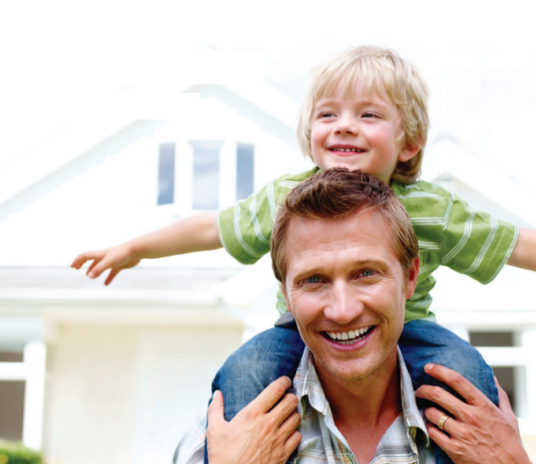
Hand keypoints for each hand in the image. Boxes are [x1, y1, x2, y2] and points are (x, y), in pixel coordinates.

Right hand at [71, 244, 140, 284]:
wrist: (136, 251)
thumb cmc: (122, 254)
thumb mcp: (108, 262)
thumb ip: (98, 269)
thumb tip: (88, 276)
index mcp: (100, 254)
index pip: (85, 256)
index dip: (78, 260)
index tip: (72, 266)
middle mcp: (105, 257)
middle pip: (91, 260)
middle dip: (83, 263)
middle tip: (76, 268)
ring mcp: (112, 261)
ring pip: (101, 266)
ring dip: (94, 270)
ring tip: (90, 276)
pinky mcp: (120, 265)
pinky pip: (112, 273)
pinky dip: (108, 278)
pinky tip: (106, 284)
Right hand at [207, 377, 301, 463]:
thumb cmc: (223, 457)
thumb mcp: (214, 430)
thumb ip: (215, 408)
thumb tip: (217, 393)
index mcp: (252, 414)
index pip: (275, 390)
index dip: (283, 382)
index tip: (284, 380)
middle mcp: (268, 424)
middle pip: (291, 401)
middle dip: (290, 396)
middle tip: (286, 397)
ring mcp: (278, 439)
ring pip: (296, 418)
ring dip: (293, 414)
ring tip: (287, 414)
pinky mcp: (283, 454)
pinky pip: (297, 437)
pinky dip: (295, 433)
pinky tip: (288, 433)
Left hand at [415, 364, 530, 463]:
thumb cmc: (510, 444)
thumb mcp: (509, 417)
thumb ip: (499, 396)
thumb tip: (492, 378)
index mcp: (483, 406)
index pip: (457, 381)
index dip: (439, 371)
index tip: (429, 367)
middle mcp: (471, 417)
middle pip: (438, 394)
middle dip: (424, 389)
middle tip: (420, 390)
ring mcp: (461, 433)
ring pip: (432, 413)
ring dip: (427, 411)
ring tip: (428, 411)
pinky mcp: (454, 449)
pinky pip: (433, 432)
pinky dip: (430, 428)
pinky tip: (434, 428)